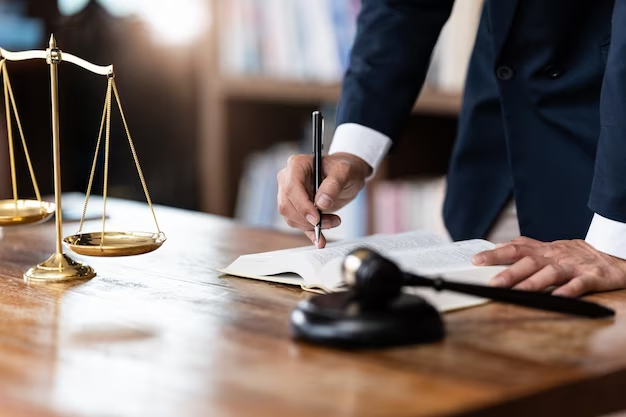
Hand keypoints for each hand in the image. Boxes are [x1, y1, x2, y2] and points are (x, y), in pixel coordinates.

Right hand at [277, 152, 370, 247]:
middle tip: (331, 222)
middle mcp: (288, 179)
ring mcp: (290, 194)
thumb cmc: (344, 168)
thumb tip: (321, 203)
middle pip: (287, 205)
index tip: (317, 218)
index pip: (291, 188)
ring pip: (291, 217)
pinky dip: (309, 233)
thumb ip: (334, 185)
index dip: (302, 206)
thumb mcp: (345, 172)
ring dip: (311, 226)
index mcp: (296, 165)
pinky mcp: (296, 208)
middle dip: (308, 219)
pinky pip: (298, 224)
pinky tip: (320, 240)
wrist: (347, 175)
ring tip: (334, 222)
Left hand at [472, 237, 625, 296]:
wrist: (615, 255)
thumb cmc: (576, 255)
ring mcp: (573, 266)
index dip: (496, 253)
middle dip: (510, 272)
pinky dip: (568, 291)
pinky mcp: (592, 277)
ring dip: (533, 283)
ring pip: (550, 273)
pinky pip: (579, 285)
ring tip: (517, 293)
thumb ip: (527, 248)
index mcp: (544, 250)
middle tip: (492, 283)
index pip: (515, 249)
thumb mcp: (550, 248)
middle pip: (529, 262)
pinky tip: (558, 298)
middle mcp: (555, 256)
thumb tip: (500, 246)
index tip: (476, 260)